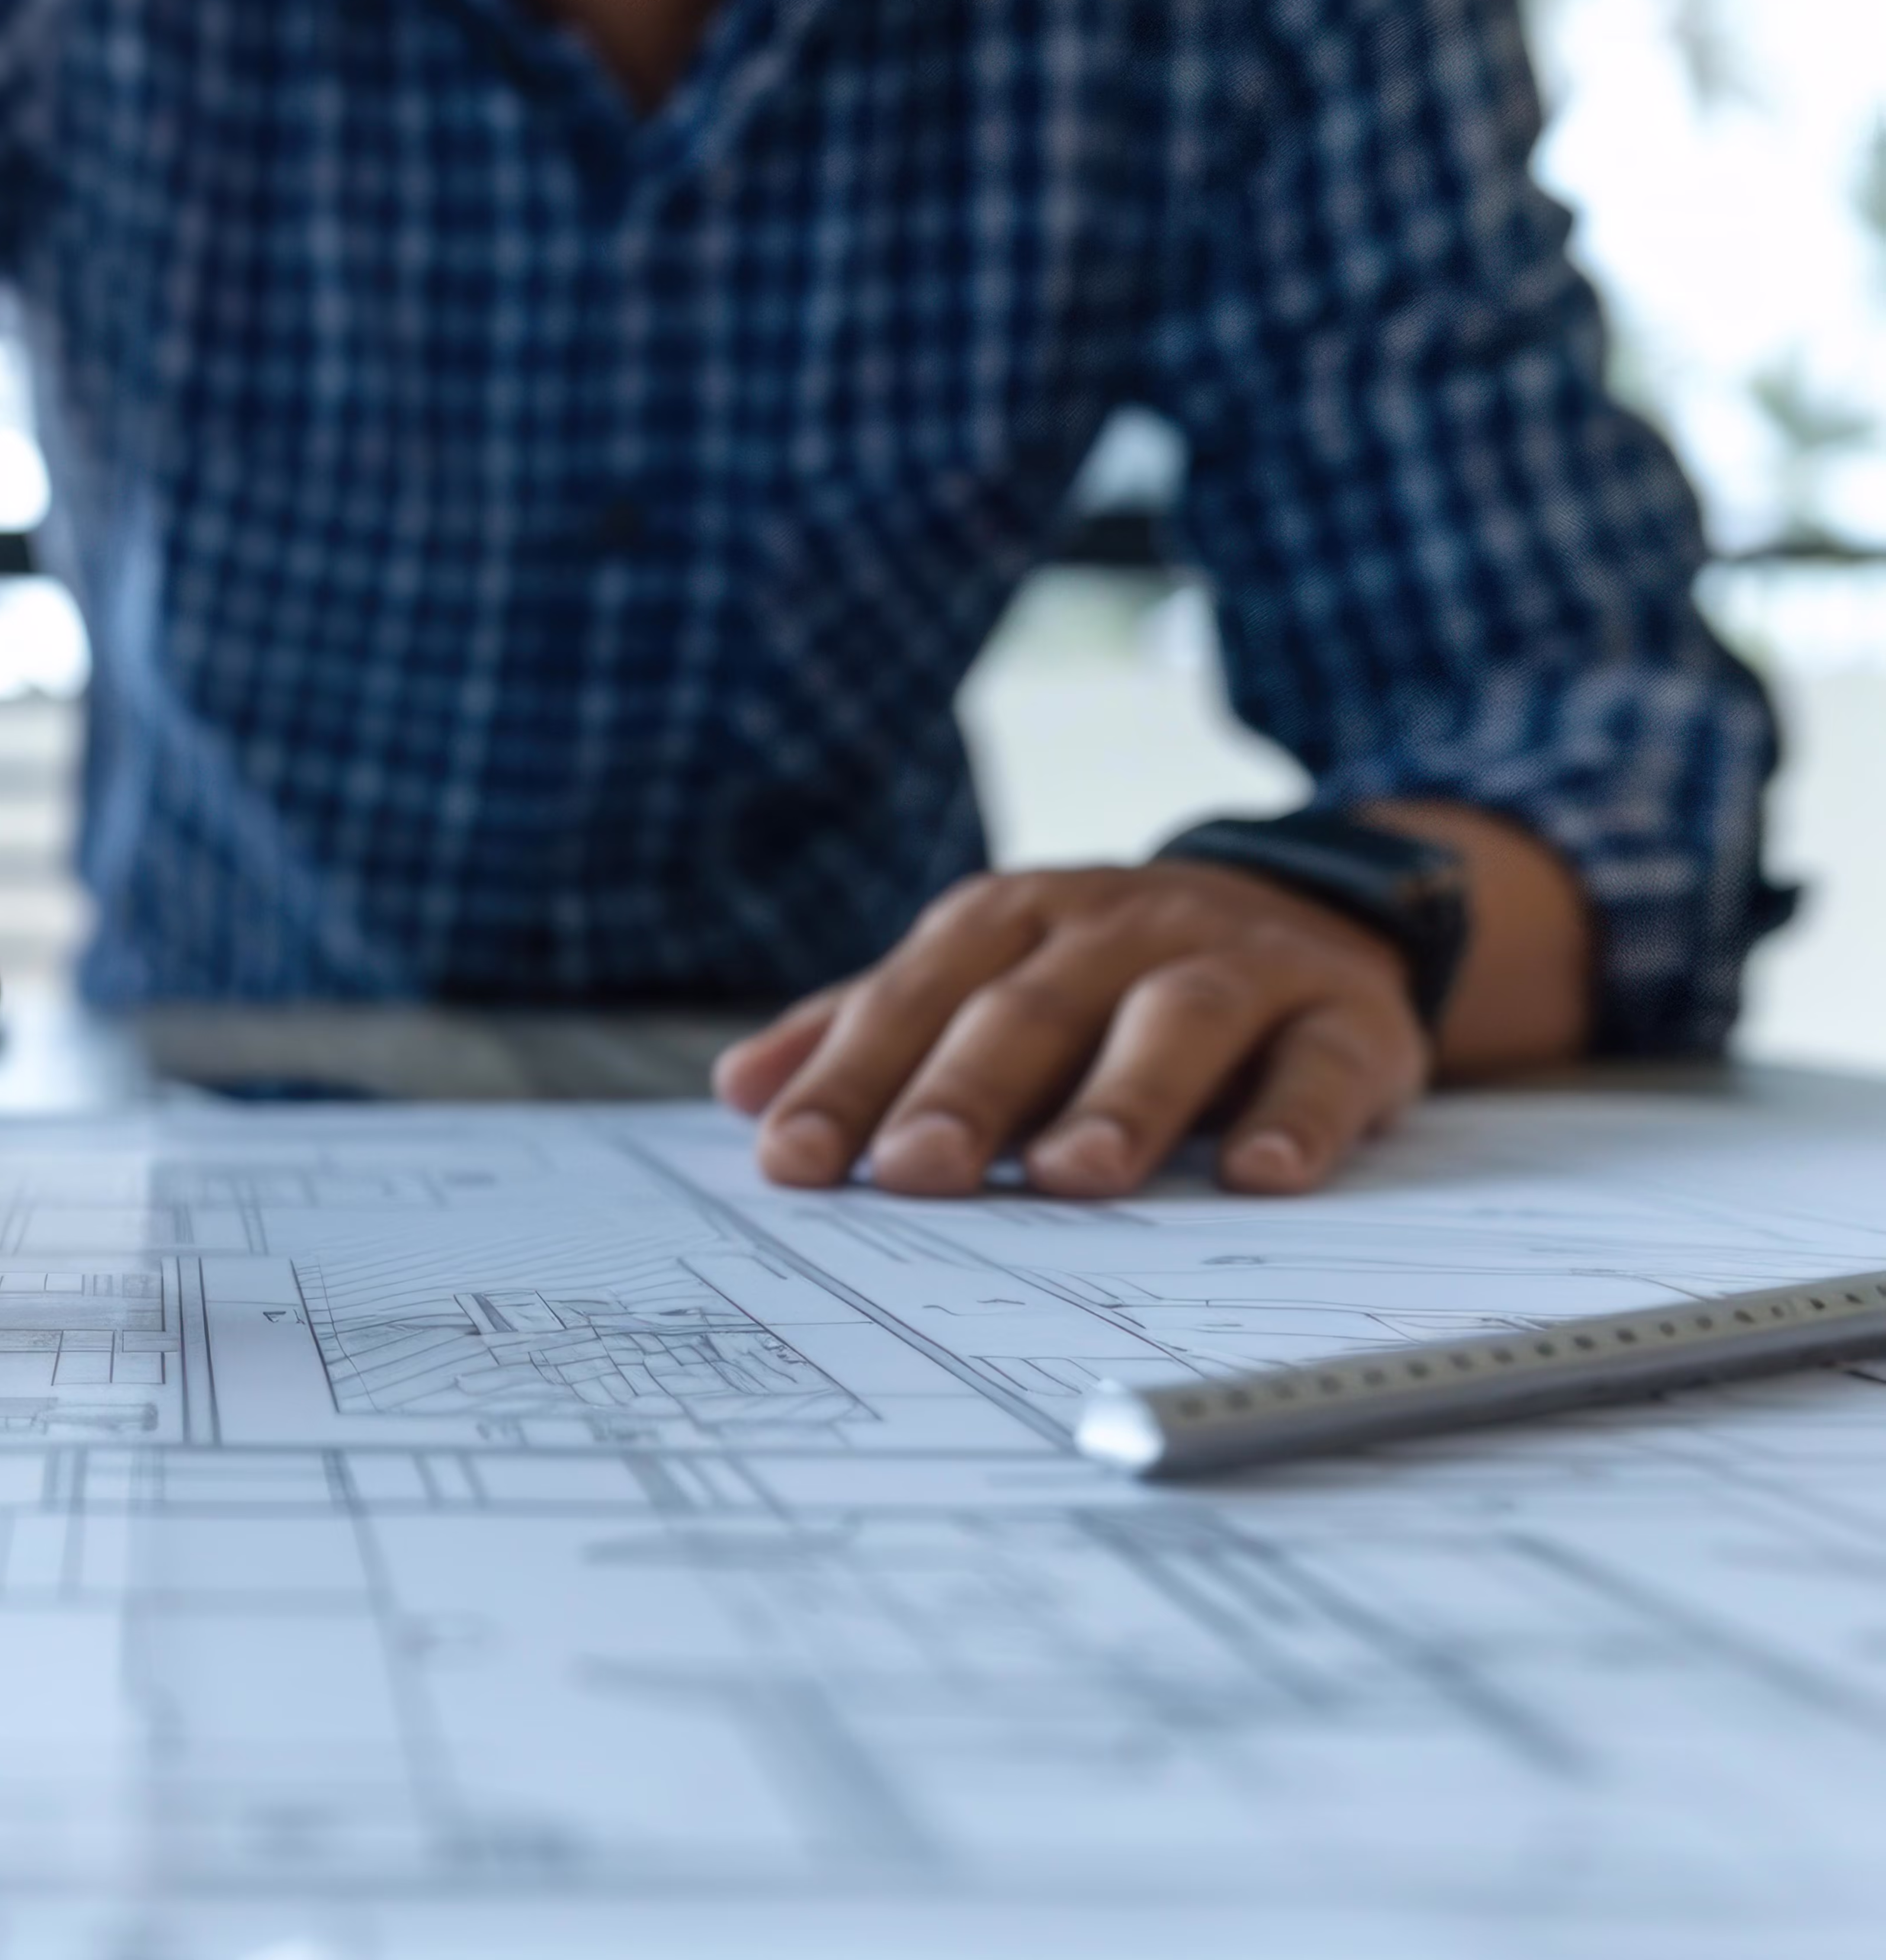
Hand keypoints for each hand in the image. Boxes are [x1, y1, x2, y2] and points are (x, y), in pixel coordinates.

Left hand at [712, 862, 1431, 1198]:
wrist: (1311, 914)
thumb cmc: (1107, 976)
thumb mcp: (983, 982)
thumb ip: (866, 1033)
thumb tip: (742, 1089)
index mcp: (1013, 922)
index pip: (915, 999)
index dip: (849, 1076)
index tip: (792, 1159)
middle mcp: (1120, 928)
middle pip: (1031, 1007)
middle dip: (967, 1090)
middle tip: (914, 1170)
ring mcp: (1241, 966)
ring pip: (1176, 1021)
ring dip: (1124, 1097)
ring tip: (1074, 1175)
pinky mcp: (1347, 1020)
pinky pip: (1322, 1067)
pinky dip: (1295, 1121)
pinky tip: (1261, 1176)